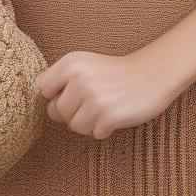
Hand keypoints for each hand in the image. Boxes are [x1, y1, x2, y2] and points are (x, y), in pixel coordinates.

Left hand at [36, 48, 181, 139]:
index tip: (71, 93)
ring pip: (74, 126)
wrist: (152, 73)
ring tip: (104, 107)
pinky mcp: (108, 116)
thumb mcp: (86, 65)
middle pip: (56, 111)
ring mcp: (93, 98)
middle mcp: (79, 78)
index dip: (55, 95)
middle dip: (71, 113)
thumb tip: (46, 105)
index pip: (43, 88)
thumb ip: (63, 79)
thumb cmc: (115, 72)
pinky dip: (104, 129)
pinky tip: (115, 114)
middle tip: (92, 102)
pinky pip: (94, 134)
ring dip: (88, 123)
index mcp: (71, 62)